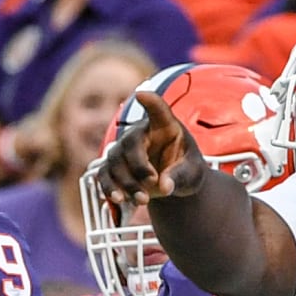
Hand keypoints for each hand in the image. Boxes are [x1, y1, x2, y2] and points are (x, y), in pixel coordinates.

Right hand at [98, 90, 208, 206]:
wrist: (172, 183)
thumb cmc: (186, 171)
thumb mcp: (192, 174)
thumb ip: (180, 177)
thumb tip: (164, 186)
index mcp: (164, 126)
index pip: (158, 110)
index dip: (150, 102)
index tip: (141, 95)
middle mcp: (140, 134)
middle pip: (129, 143)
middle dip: (139, 167)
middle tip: (153, 183)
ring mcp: (123, 151)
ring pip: (114, 163)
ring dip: (126, 184)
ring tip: (143, 200)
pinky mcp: (113, 169)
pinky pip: (103, 176)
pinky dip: (108, 188)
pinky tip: (118, 199)